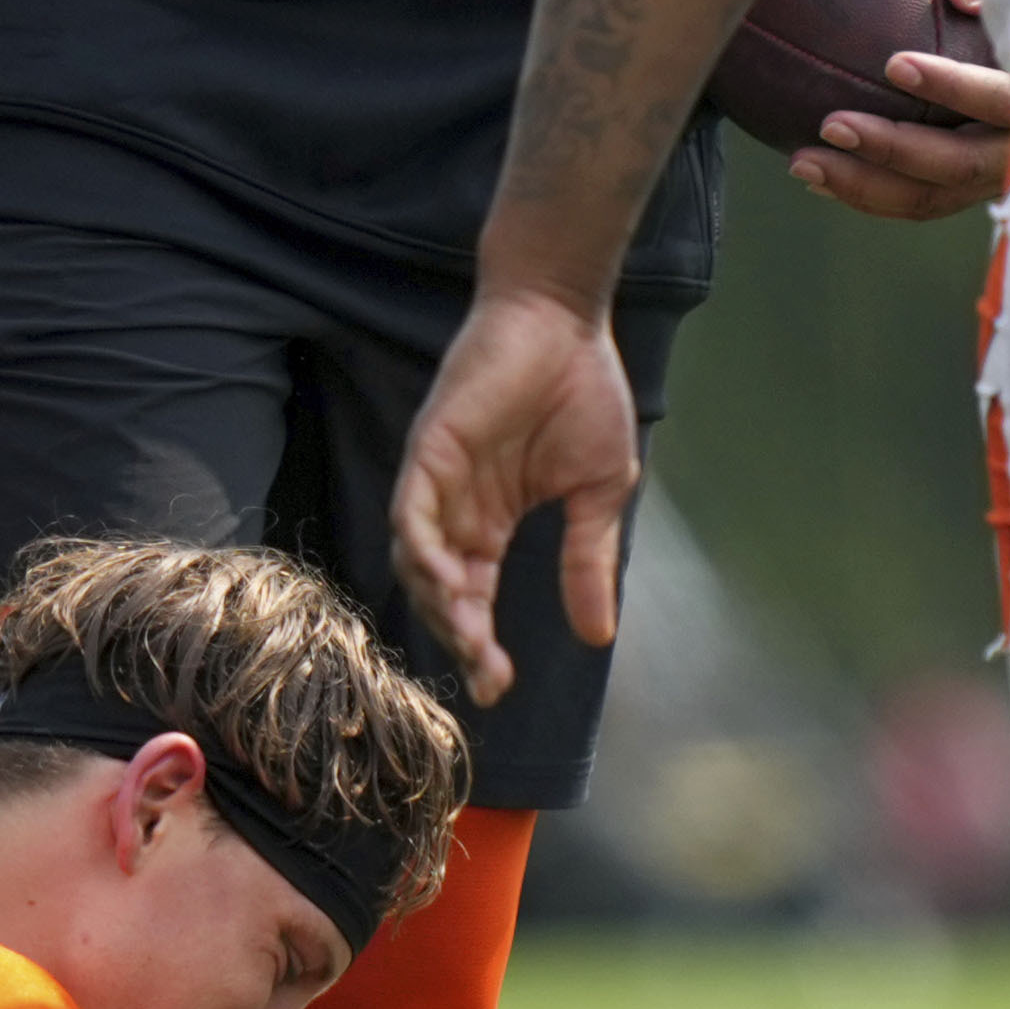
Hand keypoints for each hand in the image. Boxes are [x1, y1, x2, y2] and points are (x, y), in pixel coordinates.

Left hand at [386, 288, 641, 699]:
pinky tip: (451, 580)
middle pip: (442, 590)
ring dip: (440, 602)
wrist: (567, 322)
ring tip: (472, 636)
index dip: (482, 644)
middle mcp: (457, 508)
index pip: (475, 597)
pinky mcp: (429, 449)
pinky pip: (411, 511)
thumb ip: (588, 560)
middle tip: (488, 676)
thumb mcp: (599, 492)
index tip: (500, 686)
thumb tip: (599, 637)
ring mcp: (438, 480)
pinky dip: (423, 549)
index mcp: (492, 520)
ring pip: (417, 559)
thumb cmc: (584, 392)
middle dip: (461, 638)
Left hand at [786, 0, 1009, 220]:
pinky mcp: (969, 186)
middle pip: (959, 164)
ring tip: (802, 162)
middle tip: (831, 124)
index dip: (951, 87)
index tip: (894, 65)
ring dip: (863, 184)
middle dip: (891, 148)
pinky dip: (869, 195)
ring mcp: (996, 175)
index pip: (1001, 100)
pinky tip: (820, 179)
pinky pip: (920, 202)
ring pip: (931, 196)